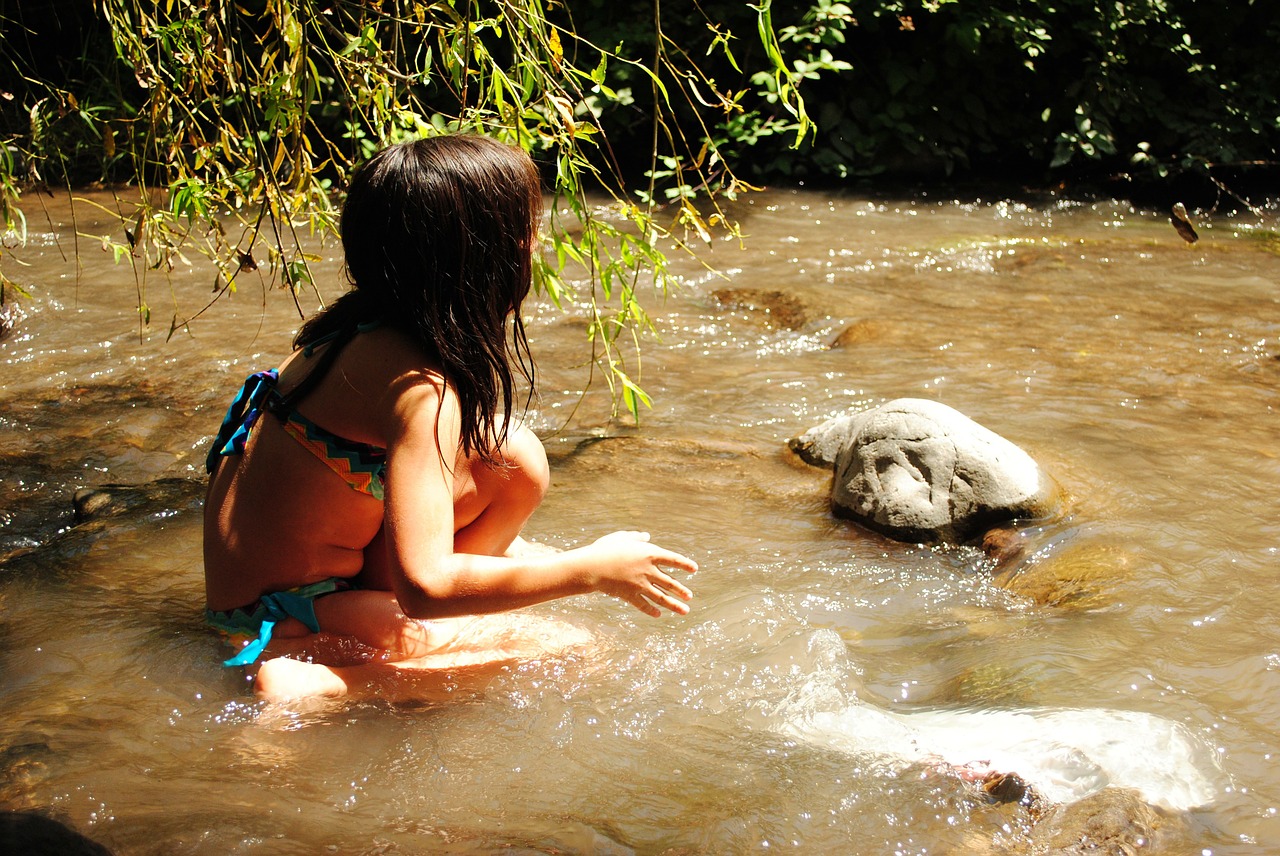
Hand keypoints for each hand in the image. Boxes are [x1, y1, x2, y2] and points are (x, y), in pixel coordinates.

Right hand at [581, 530, 697, 616]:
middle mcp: (648, 570)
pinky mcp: (630, 596)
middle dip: (681, 590)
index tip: (694, 569)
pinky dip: (651, 610)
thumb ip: (636, 537)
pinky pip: (643, 605)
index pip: (673, 559)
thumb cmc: (605, 549)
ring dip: (674, 605)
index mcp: (649, 554)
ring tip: (685, 611)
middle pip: (670, 582)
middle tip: (690, 596)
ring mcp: (640, 585)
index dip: (684, 564)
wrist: (591, 567)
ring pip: (661, 597)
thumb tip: (647, 536)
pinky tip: (658, 614)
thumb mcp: (621, 538)